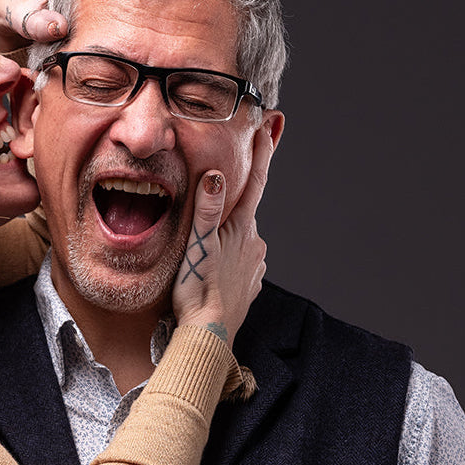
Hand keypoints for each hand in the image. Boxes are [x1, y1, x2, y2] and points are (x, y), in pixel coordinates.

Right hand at [171, 129, 273, 347]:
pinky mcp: (251, 285)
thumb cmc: (197, 291)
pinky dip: (231, 259)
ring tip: (207, 243)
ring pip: (244, 239)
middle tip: (216, 196)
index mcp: (242, 229)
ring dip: (230, 235)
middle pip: (246, 213)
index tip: (267, 129)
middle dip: (235, 203)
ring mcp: (256, 266)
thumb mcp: (198, 246)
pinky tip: (215, 268)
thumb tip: (217, 175)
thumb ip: (207, 209)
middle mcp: (255, 244)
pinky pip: (243, 262)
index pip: (255, 183)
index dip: (261, 154)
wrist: (208, 335)